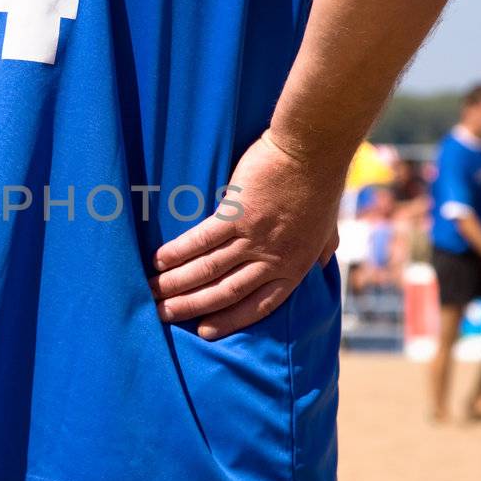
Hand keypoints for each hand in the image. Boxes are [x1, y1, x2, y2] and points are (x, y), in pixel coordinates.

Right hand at [150, 130, 343, 340]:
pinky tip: (159, 260)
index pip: (258, 305)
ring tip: (152, 292)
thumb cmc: (322, 184)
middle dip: (190, 306)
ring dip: (176, 283)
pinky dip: (178, 252)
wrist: (313, 150)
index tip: (204, 330)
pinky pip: (201, 239)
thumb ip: (321, 249)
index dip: (229, 320)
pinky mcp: (236, 214)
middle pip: (224, 292)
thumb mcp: (328, 227)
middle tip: (162, 315)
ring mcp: (253, 238)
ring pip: (208, 269)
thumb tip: (321, 263)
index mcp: (294, 267)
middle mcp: (271, 259)